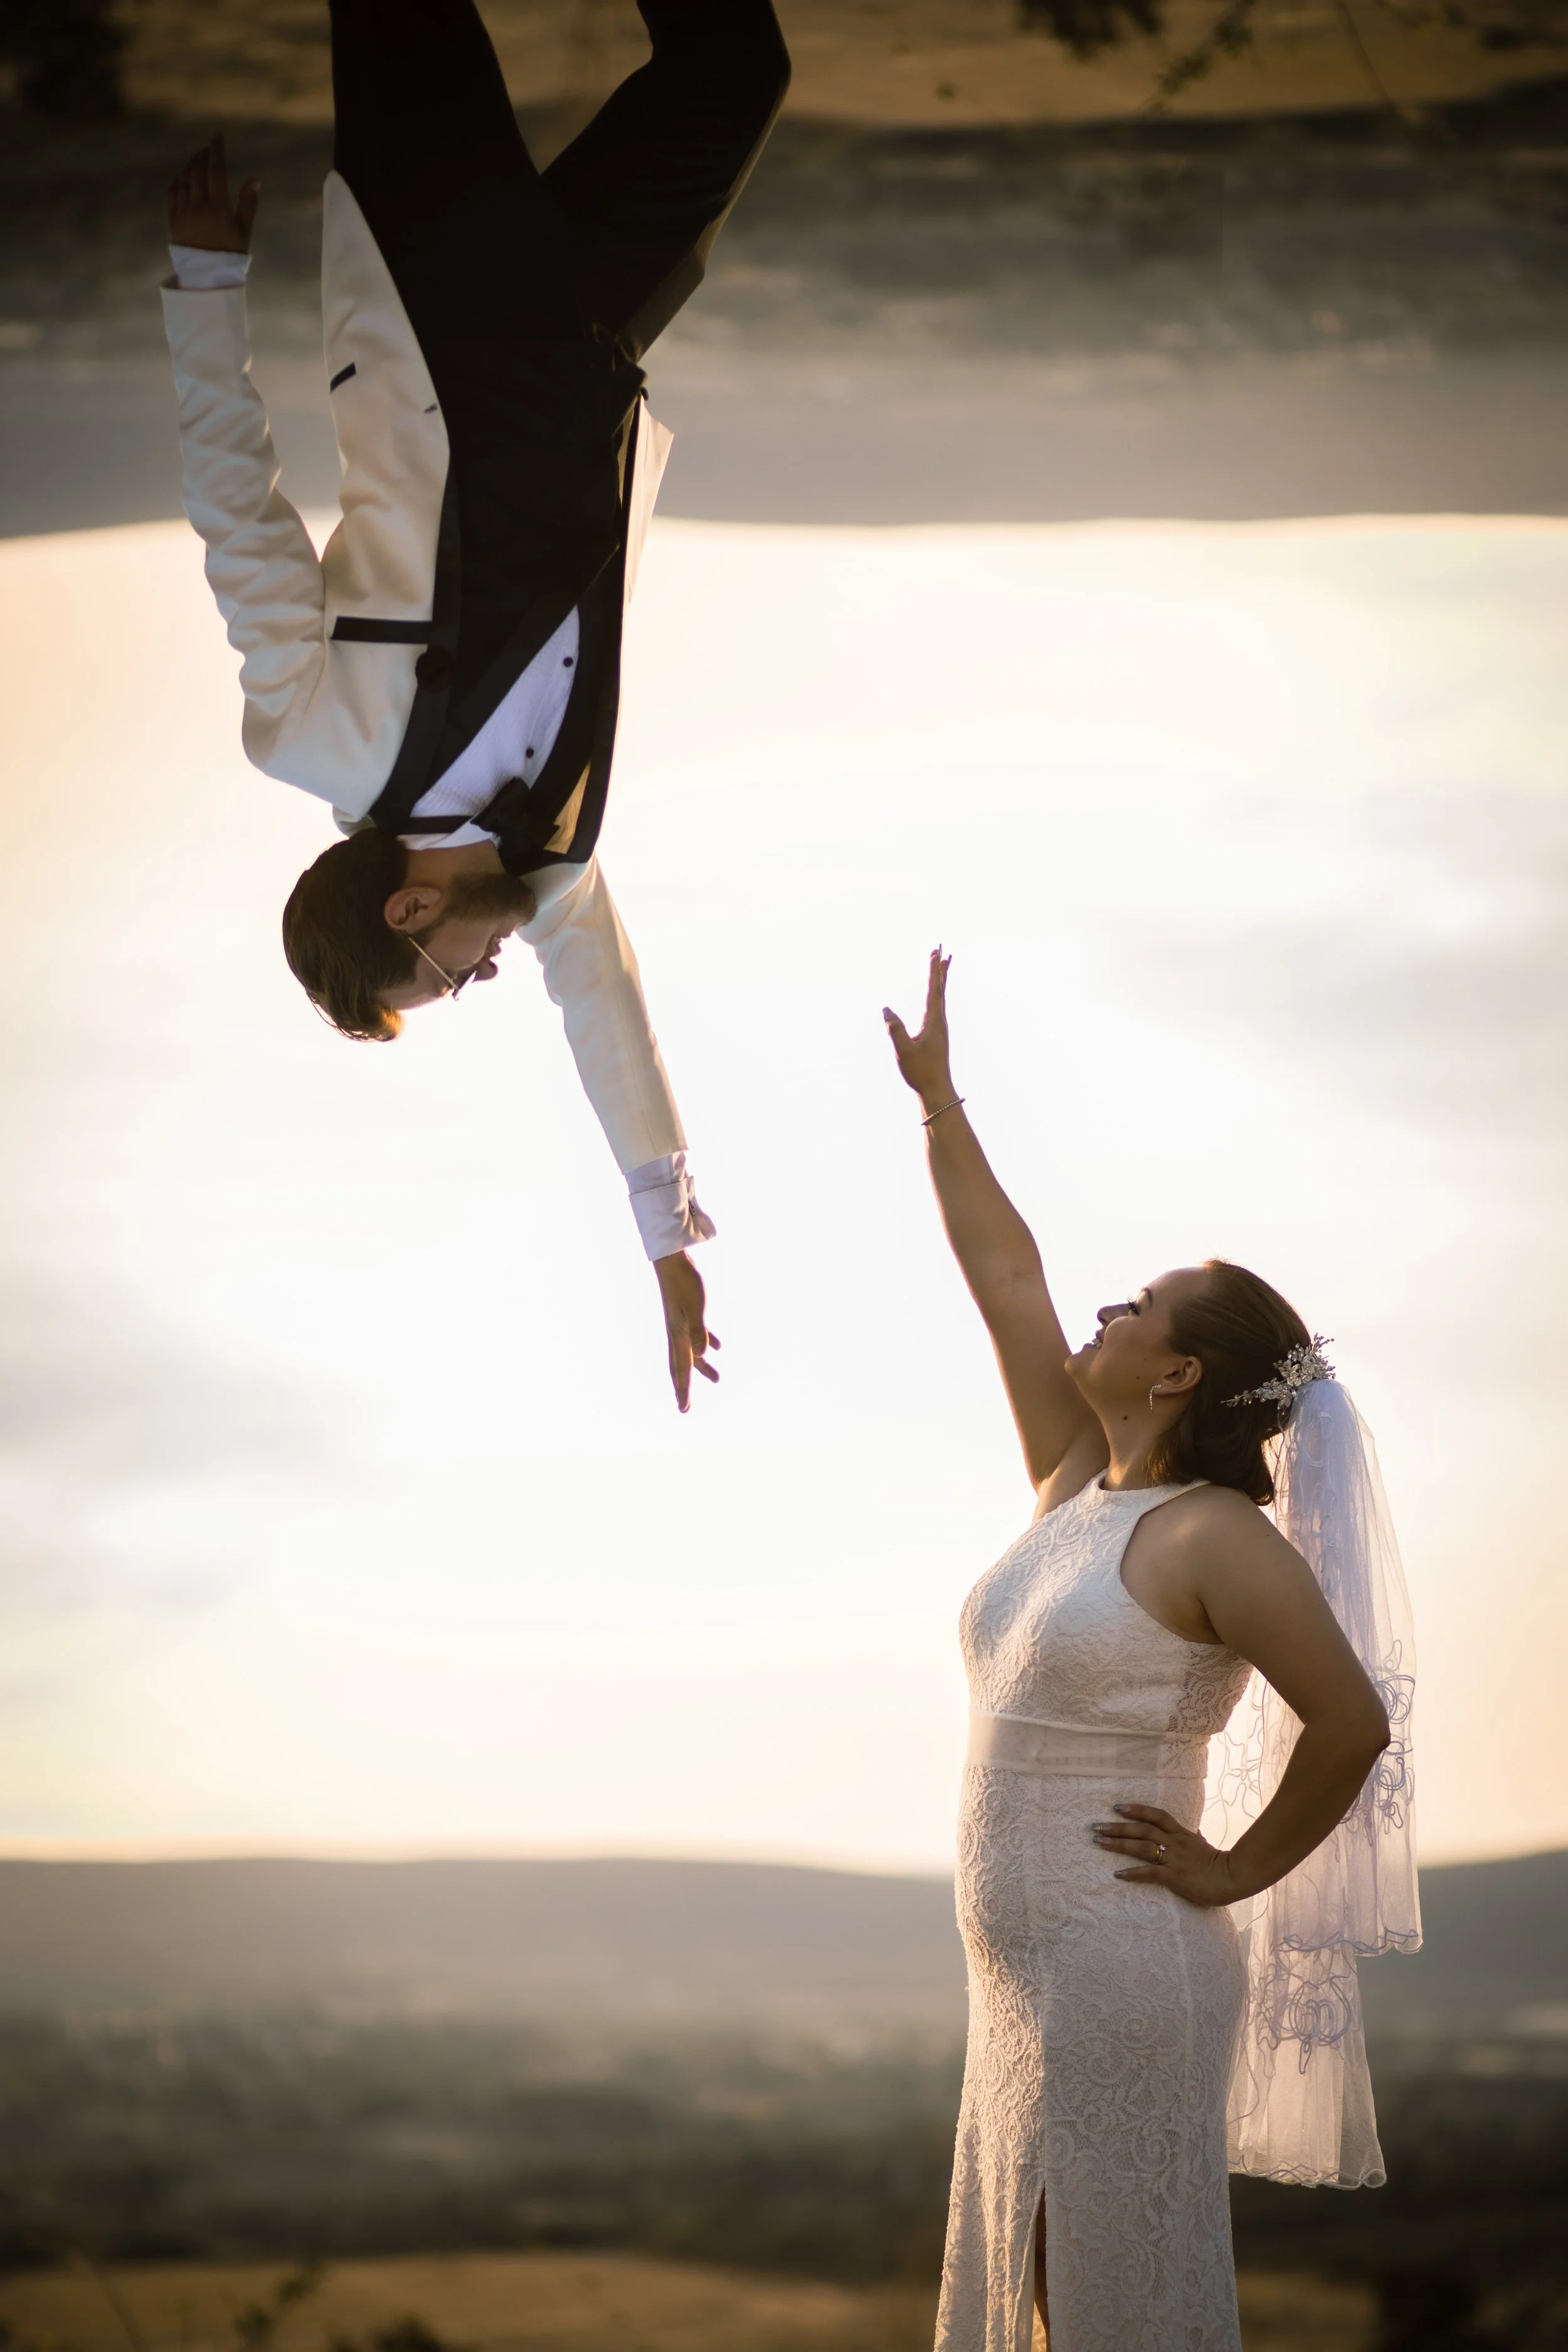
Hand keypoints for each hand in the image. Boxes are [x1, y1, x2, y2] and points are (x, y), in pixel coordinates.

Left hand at [167, 134, 259, 253]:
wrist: (207, 278)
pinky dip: (177, 180)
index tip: (218, 136)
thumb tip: (255, 180)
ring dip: (190, 166)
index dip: (216, 150)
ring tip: (197, 160)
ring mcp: (182, 212)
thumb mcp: (244, 231)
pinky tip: (182, 177)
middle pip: (197, 171)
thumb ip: (248, 204)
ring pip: (183, 180)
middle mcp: (197, 206)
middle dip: (202, 155)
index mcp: (217, 207)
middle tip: (209, 149)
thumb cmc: (230, 255)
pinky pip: (171, 194)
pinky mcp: (173, 220)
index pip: (216, 171)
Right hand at [655, 1251, 719, 1413]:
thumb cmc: (685, 1284)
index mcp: (678, 1336)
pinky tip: (717, 1347)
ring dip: (702, 1367)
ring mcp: (681, 1325)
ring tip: (717, 1378)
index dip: (683, 1390)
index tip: (684, 1409)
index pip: (681, 1370)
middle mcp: (677, 1334)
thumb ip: (699, 1332)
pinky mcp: (687, 1314)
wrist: (673, 1262)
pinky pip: (697, 1336)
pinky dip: (706, 1345)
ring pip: (691, 1353)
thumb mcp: (696, 1309)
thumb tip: (701, 1356)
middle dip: (684, 1387)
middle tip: (685, 1407)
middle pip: (681, 1366)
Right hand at [883, 947, 955, 1109]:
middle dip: (940, 969)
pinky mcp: (937, 1035)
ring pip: (940, 997)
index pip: (934, 990)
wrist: (937, 1090)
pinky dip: (937, 994)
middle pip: (941, 989)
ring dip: (940, 979)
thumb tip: (885, 1009)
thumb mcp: (903, 1051)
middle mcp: (939, 1021)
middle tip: (942, 950)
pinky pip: (937, 1006)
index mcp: (933, 1021)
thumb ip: (894, 1029)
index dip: (934, 970)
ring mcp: (939, 1028)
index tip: (936, 953)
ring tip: (943, 965)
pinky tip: (934, 997)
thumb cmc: (921, 1072)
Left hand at [1093, 1804, 1238, 1908]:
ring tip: (1099, 1843)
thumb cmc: (1221, 1864)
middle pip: (1142, 1829)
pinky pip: (1150, 1873)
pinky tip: (1118, 1874)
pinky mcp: (1175, 1876)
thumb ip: (1197, 1838)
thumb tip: (1195, 1831)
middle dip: (1117, 1827)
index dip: (1136, 1809)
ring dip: (1119, 1844)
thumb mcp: (1206, 1846)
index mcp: (1182, 1834)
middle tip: (1095, 1826)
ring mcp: (1174, 1858)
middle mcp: (1175, 1842)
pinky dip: (1133, 1873)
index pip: (1156, 1816)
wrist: (1235, 1878)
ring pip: (1142, 1847)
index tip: (1117, 1807)